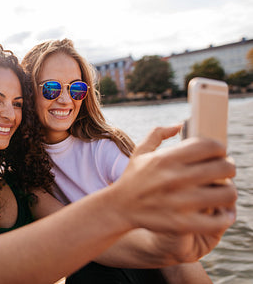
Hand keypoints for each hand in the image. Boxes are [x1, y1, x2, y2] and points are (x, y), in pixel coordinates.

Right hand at [112, 126, 236, 235]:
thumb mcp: (140, 151)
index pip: (212, 146)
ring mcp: (180, 201)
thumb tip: (180, 124)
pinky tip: (220, 213)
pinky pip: (219, 220)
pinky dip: (225, 217)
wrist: (118, 208)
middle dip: (228, 169)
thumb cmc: (132, 178)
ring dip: (229, 192)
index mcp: (168, 158)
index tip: (218, 155)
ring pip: (228, 193)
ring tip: (223, 193)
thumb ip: (159, 133)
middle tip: (223, 174)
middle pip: (225, 168)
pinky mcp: (182, 223)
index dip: (220, 149)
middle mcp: (175, 178)